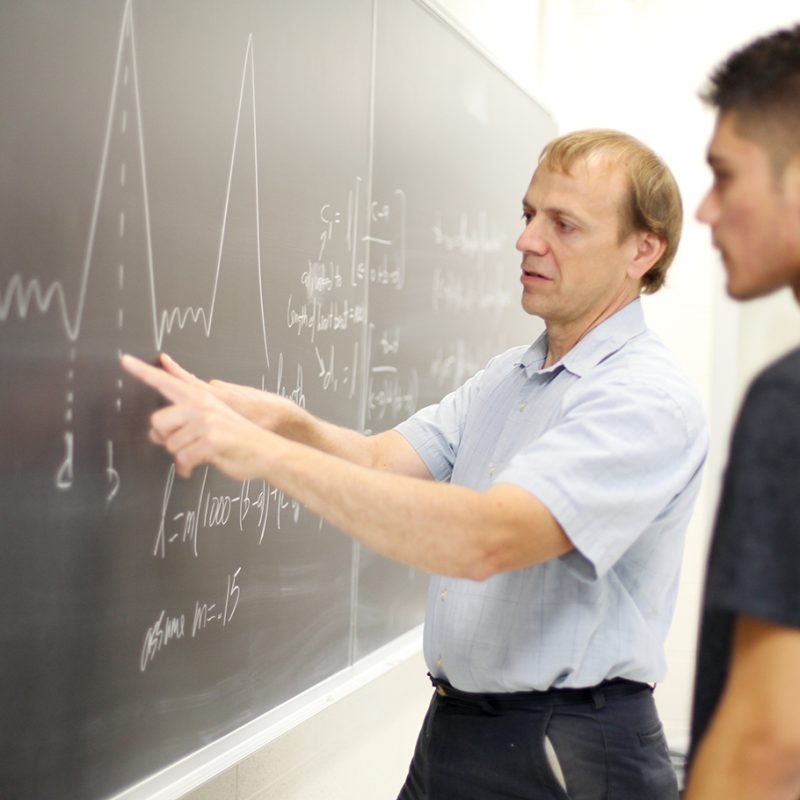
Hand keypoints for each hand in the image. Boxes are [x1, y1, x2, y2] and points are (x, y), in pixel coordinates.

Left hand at [121, 354, 277, 480]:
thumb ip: (184, 421)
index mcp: (200, 397)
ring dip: (180, 456)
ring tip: (196, 456)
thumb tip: (154, 432)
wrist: (268, 452)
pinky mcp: (211, 438)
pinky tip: (193, 468)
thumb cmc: (238, 441)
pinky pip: (183, 458)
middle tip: (183, 446)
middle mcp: (202, 404)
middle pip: (158, 422)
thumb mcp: (212, 423)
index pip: (166, 382)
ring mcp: (207, 421)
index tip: (125, 360)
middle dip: (166, 439)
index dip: (143, 371)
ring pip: (170, 444)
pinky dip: (186, 468)